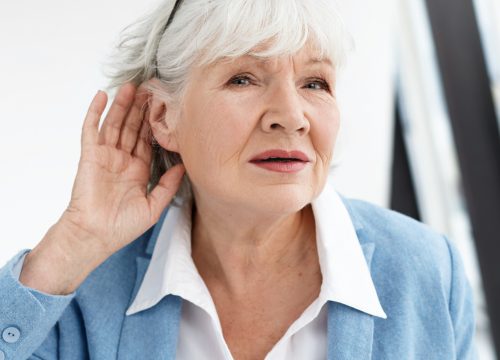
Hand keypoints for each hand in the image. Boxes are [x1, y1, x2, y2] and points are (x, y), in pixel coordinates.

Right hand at [61, 83, 183, 257]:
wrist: (96, 236)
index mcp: (137, 170)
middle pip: (132, 127)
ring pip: (114, 124)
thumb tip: (183, 166)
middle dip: (140, 109)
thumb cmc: (122, 227)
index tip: (163, 106)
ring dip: (121, 105)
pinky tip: (102, 96)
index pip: (147, 140)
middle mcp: (122, 160)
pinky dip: (95, 112)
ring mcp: (105, 156)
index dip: (154, 123)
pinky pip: (91, 129)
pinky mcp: (89, 155)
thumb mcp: (153, 206)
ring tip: (131, 86)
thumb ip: (168, 185)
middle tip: (150, 88)